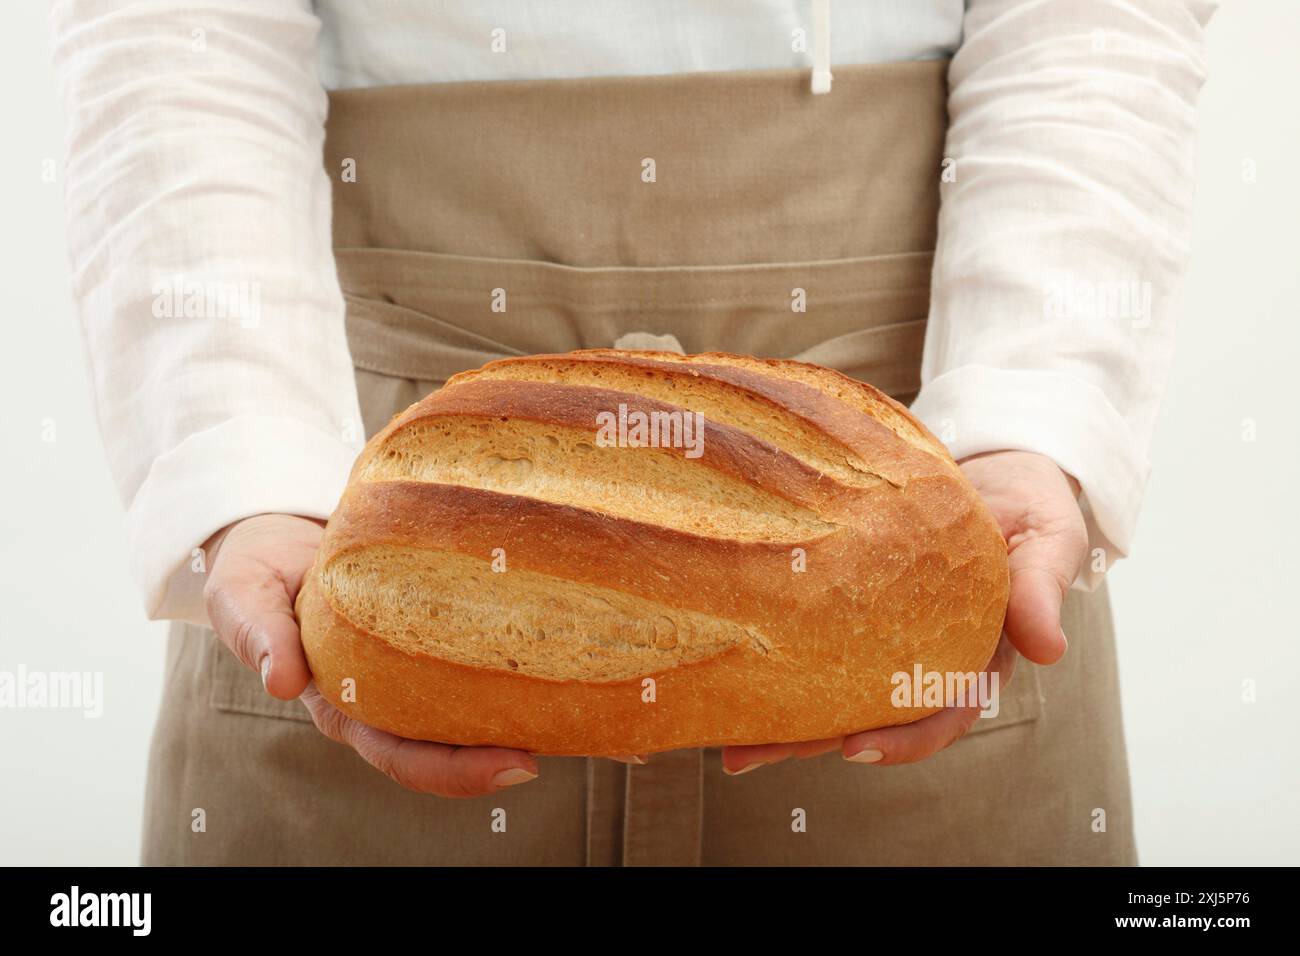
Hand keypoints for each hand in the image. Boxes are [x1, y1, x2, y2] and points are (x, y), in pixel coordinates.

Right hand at [201, 513, 540, 796]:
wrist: (276, 530)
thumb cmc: (258, 569)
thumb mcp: (243, 593)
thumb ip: (257, 633)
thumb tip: (281, 681)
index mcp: (344, 703)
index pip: (403, 754)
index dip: (457, 771)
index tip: (514, 769)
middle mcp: (387, 694)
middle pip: (452, 740)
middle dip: (504, 752)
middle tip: (561, 743)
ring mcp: (413, 665)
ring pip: (471, 702)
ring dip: (520, 709)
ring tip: (578, 705)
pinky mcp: (435, 628)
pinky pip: (476, 651)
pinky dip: (515, 657)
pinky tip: (559, 646)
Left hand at [719, 449, 1087, 773]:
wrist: (1001, 466)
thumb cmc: (1033, 505)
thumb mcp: (1050, 539)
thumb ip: (1043, 587)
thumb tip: (1049, 650)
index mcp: (976, 655)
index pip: (941, 713)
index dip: (901, 739)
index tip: (854, 749)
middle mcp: (925, 654)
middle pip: (867, 712)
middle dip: (809, 739)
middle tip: (747, 755)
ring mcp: (887, 631)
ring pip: (833, 682)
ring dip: (781, 712)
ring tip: (724, 734)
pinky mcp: (856, 599)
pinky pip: (817, 631)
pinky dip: (778, 648)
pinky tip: (732, 662)